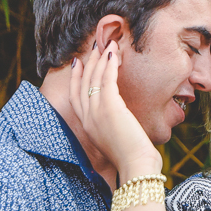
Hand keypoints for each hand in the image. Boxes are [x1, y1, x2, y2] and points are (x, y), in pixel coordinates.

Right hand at [69, 40, 162, 181]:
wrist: (136, 166)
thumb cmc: (132, 157)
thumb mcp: (114, 139)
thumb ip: (110, 126)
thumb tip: (118, 117)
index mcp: (87, 126)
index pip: (75, 95)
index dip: (75, 76)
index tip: (78, 62)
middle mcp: (88, 118)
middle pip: (83, 83)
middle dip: (89, 62)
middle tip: (95, 46)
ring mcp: (97, 112)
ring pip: (94, 78)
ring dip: (101, 58)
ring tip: (108, 43)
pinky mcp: (110, 107)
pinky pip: (107, 80)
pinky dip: (110, 65)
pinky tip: (114, 54)